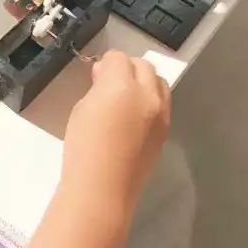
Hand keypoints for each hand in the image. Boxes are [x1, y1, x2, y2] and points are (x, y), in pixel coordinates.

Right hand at [60, 51, 169, 212]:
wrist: (103, 189)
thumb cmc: (83, 148)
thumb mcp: (82, 109)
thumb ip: (97, 88)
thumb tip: (105, 77)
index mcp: (121, 86)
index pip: (118, 58)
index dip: (105, 63)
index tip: (95, 75)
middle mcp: (148, 95)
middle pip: (143, 66)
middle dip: (126, 68)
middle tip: (108, 84)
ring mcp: (161, 114)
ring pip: (159, 83)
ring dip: (143, 82)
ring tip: (125, 99)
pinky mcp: (166, 132)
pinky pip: (162, 104)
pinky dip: (150, 101)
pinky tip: (133, 118)